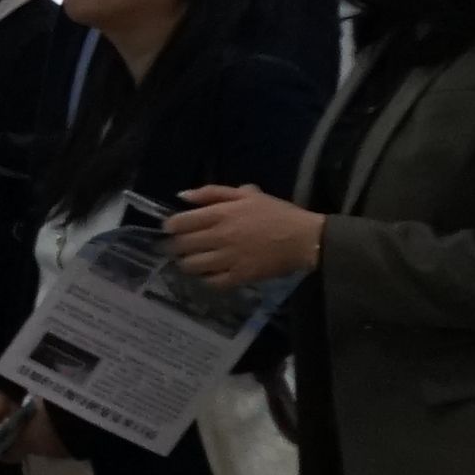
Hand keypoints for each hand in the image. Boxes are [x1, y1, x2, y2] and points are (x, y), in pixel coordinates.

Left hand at [160, 183, 326, 286]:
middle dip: (172, 246)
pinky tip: (208, 274)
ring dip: (185, 263)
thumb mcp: (247, 194)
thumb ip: (213, 192)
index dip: (170, 226)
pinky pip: (211, 282)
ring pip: (191, 266)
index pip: (180, 222)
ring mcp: (228, 258)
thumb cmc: (276, 213)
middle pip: (181, 245)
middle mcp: (220, 236)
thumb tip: (183, 196)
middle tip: (175, 247)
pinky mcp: (239, 276)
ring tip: (189, 261)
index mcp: (221, 214)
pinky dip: (205, 279)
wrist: (304, 238)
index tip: (170, 229)